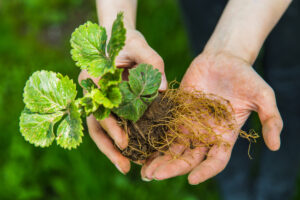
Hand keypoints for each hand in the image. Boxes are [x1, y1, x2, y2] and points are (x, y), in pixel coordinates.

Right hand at [79, 28, 166, 173]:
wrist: (120, 41)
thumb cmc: (130, 44)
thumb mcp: (142, 47)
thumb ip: (152, 63)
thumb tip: (163, 90)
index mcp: (94, 76)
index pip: (100, 106)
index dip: (110, 126)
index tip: (124, 143)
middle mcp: (90, 91)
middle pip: (95, 123)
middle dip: (109, 146)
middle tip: (125, 166)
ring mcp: (96, 100)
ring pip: (98, 128)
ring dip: (110, 148)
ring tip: (125, 167)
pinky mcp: (106, 105)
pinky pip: (108, 124)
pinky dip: (116, 139)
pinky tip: (129, 152)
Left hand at [141, 51, 282, 183]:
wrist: (223, 58)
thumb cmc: (245, 76)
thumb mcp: (263, 96)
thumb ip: (270, 119)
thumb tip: (276, 146)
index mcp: (225, 135)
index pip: (215, 160)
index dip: (205, 171)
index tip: (192, 179)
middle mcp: (205, 133)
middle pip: (188, 158)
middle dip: (172, 168)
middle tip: (154, 176)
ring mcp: (189, 123)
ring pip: (173, 147)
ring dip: (159, 159)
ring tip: (144, 170)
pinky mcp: (176, 111)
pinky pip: (164, 128)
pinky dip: (154, 139)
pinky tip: (141, 145)